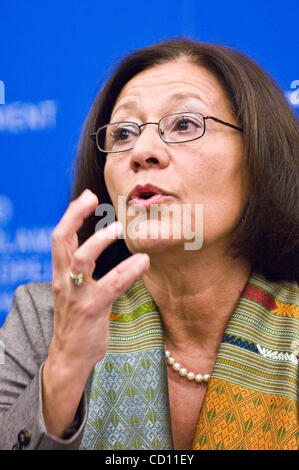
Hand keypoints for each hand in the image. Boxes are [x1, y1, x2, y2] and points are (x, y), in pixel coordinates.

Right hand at [42, 189, 149, 436]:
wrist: (69, 357)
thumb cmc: (77, 320)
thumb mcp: (73, 291)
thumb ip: (80, 270)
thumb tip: (96, 249)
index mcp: (60, 273)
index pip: (59, 237)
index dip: (71, 214)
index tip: (87, 196)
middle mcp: (64, 279)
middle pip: (61, 239)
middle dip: (75, 215)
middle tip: (93, 197)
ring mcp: (76, 294)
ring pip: (81, 259)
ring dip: (99, 240)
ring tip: (119, 228)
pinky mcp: (91, 309)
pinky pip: (111, 285)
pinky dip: (128, 270)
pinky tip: (143, 261)